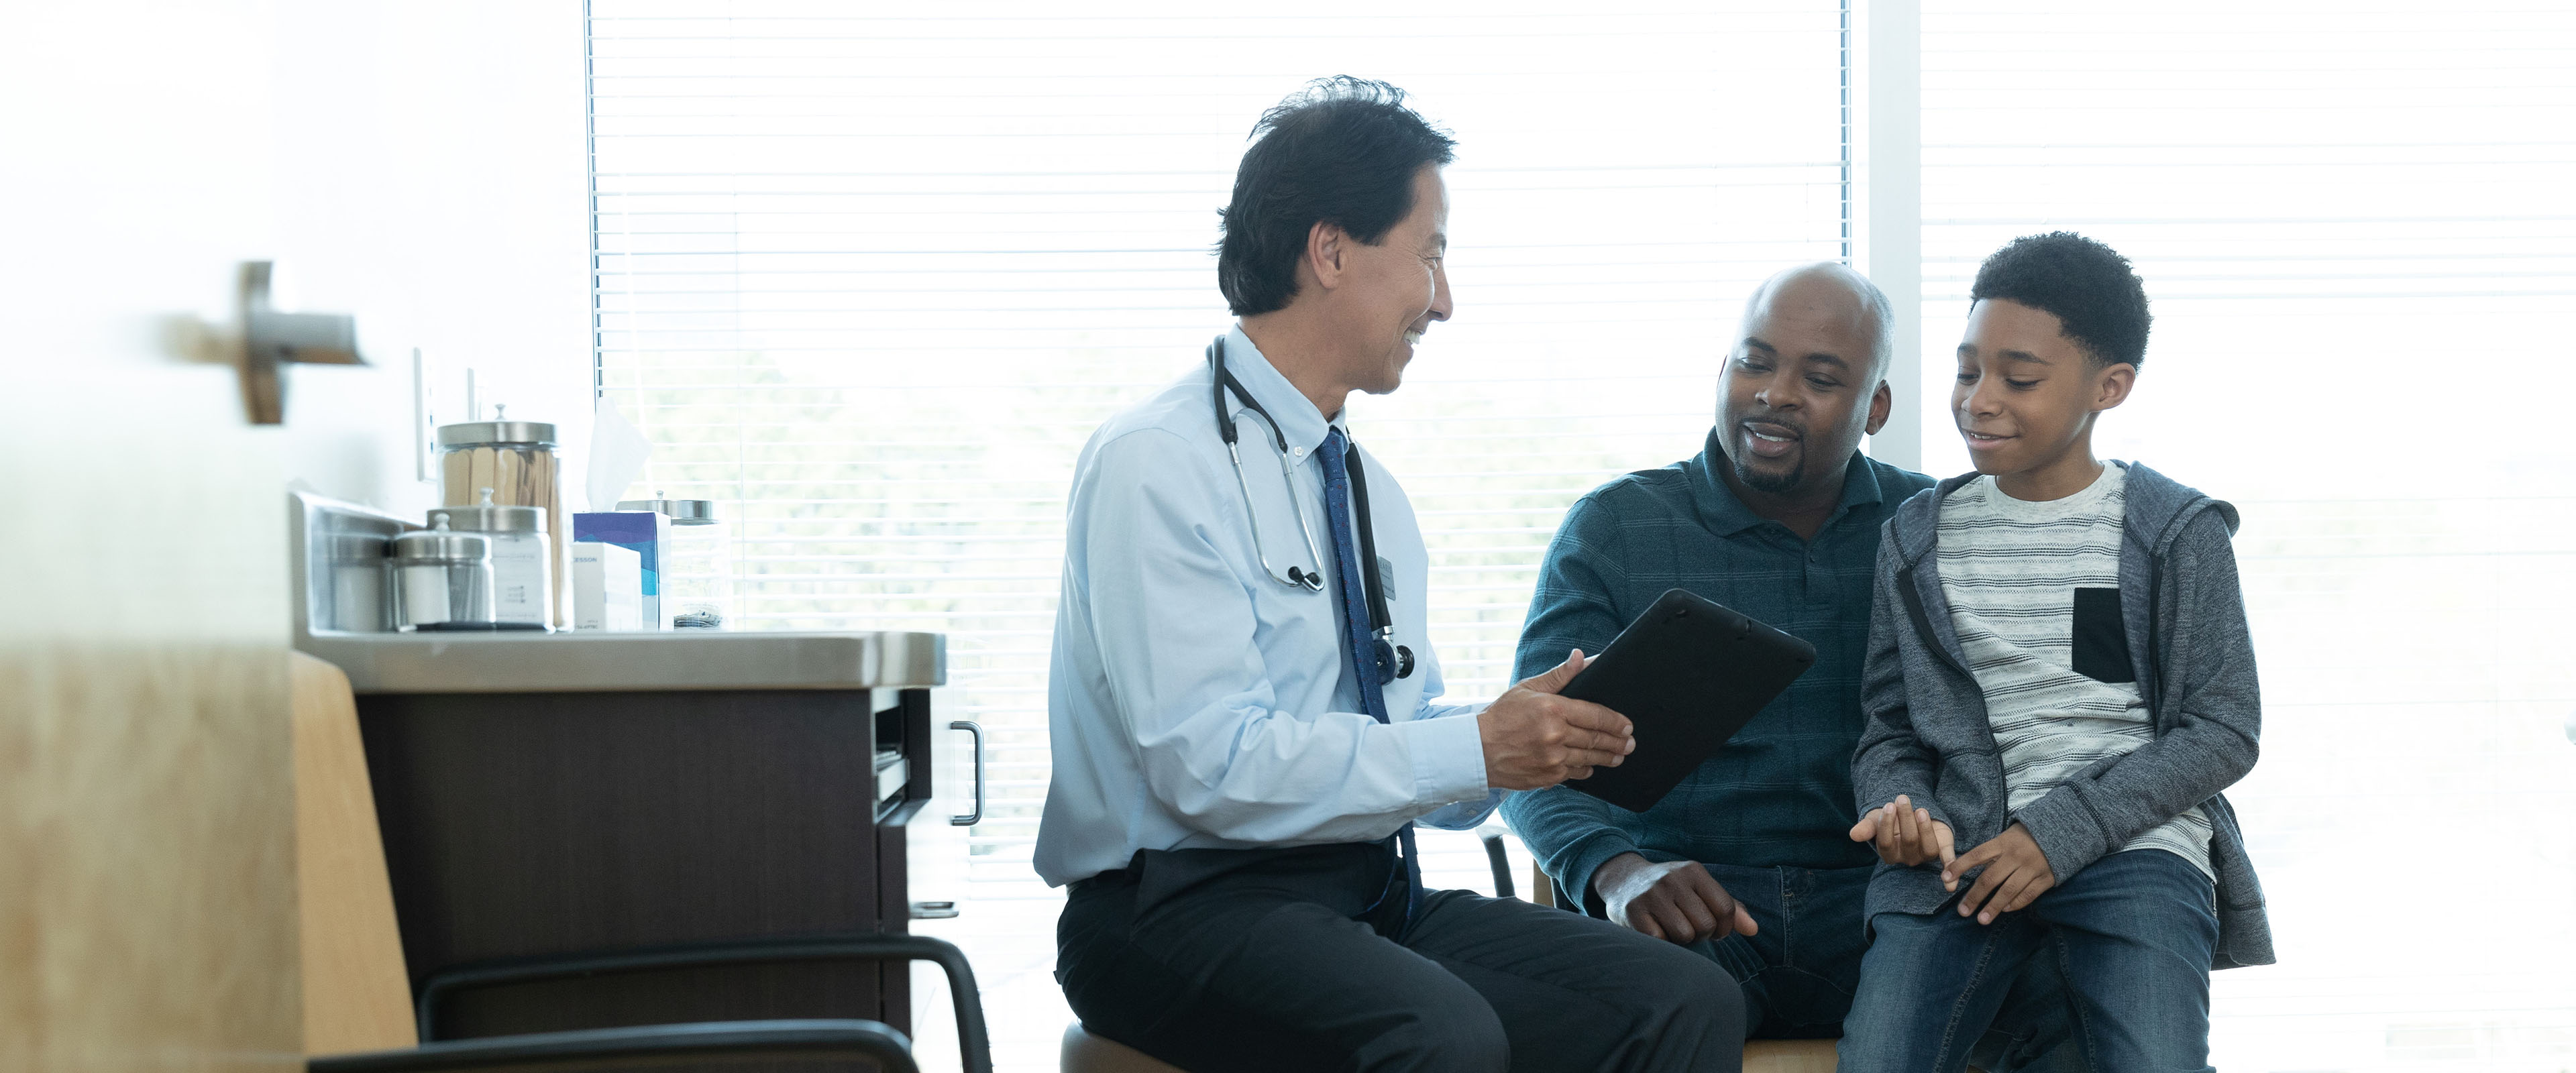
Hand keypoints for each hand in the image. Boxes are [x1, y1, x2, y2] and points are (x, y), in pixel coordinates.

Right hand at [1478, 649, 1634, 790]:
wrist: (1476, 750)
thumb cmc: (1501, 716)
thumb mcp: (1527, 688)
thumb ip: (1559, 675)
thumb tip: (1581, 657)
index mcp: (1553, 709)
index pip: (1595, 715)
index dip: (1615, 721)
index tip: (1628, 725)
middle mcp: (1555, 735)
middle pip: (1596, 739)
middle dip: (1617, 742)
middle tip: (1630, 743)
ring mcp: (1552, 759)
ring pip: (1589, 759)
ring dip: (1607, 758)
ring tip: (1619, 757)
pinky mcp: (1547, 777)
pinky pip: (1574, 774)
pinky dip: (1585, 769)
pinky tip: (1590, 766)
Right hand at [1592, 853, 1757, 943]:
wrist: (1623, 881)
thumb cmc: (1672, 891)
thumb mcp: (1700, 890)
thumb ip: (1730, 909)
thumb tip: (1754, 930)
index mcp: (1694, 871)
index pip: (1725, 909)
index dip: (1725, 928)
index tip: (1714, 929)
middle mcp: (1673, 878)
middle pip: (1705, 926)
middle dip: (1700, 934)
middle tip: (1688, 927)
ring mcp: (1652, 894)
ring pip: (1685, 935)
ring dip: (1681, 940)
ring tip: (1672, 928)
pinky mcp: (1634, 911)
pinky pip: (1660, 941)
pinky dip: (1662, 942)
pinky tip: (1655, 930)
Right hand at [1847, 794, 1954, 872]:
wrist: (1908, 816)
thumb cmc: (1890, 820)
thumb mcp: (1876, 821)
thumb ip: (1866, 828)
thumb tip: (1854, 835)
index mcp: (1889, 854)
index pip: (1886, 843)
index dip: (1887, 824)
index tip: (1888, 806)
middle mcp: (1907, 858)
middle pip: (1909, 841)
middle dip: (1906, 819)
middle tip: (1902, 799)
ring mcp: (1925, 856)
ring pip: (1928, 848)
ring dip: (1925, 829)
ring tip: (1921, 810)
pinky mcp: (1942, 850)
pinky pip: (1946, 861)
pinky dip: (1950, 870)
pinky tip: (1950, 884)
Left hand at [1944, 822, 2055, 924]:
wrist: (2062, 831)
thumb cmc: (2027, 836)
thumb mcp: (2007, 836)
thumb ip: (1992, 852)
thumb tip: (1967, 868)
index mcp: (2003, 843)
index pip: (1976, 855)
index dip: (1959, 867)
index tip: (1945, 879)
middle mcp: (2015, 856)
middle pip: (1990, 878)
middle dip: (1974, 897)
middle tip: (1962, 911)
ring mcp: (2031, 867)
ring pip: (2008, 891)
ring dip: (1993, 907)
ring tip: (1981, 920)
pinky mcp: (2046, 878)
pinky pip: (2028, 894)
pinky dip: (2015, 904)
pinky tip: (2004, 910)